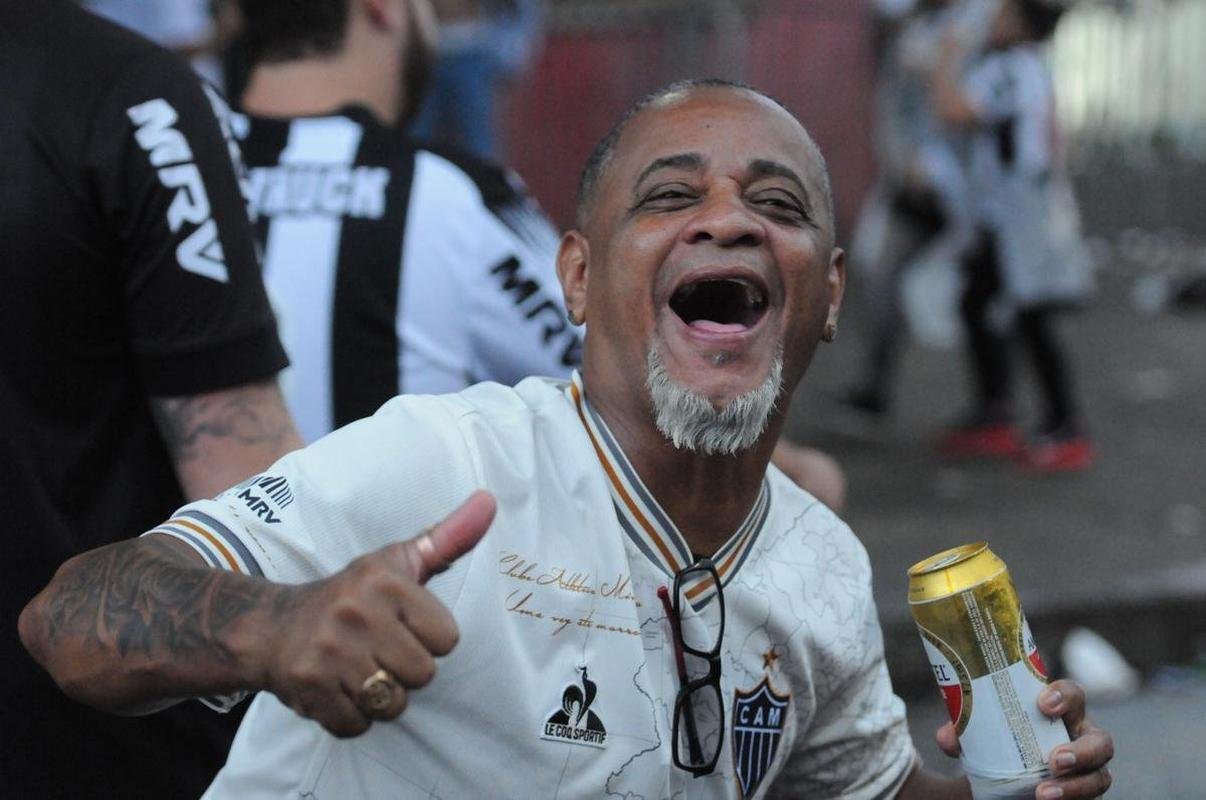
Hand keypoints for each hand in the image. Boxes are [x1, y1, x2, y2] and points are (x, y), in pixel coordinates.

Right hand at [257, 491, 495, 736]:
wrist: (272, 627)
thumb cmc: (353, 596)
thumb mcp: (399, 562)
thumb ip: (448, 538)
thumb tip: (490, 501)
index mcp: (385, 581)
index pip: (447, 640)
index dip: (428, 640)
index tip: (401, 626)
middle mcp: (356, 612)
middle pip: (423, 675)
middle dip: (404, 671)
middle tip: (376, 651)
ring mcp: (329, 651)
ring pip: (392, 704)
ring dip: (378, 697)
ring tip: (357, 670)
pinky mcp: (308, 686)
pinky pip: (357, 725)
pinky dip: (350, 717)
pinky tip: (336, 688)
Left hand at [934, 679, 1114, 797]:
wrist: (1006, 776)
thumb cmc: (1000, 740)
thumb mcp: (982, 732)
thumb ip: (964, 730)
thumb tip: (948, 738)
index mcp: (1061, 711)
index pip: (1074, 694)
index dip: (1064, 696)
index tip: (1042, 704)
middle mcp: (1082, 737)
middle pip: (1101, 741)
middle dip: (1082, 751)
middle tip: (1054, 760)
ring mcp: (1088, 770)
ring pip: (1100, 777)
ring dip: (1075, 787)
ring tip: (1043, 794)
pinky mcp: (1085, 794)